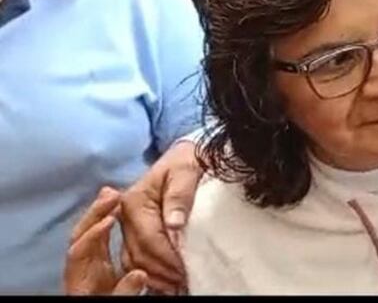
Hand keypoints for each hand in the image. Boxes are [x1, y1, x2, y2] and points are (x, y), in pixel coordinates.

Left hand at [65, 187, 147, 294]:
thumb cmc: (105, 302)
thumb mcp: (116, 301)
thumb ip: (125, 291)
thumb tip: (140, 273)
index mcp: (82, 280)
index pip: (80, 250)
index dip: (93, 233)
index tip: (109, 219)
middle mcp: (81, 270)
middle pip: (80, 236)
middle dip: (93, 213)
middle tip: (111, 192)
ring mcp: (89, 266)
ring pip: (88, 235)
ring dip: (99, 213)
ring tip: (114, 193)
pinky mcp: (99, 265)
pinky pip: (99, 240)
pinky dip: (106, 223)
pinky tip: (118, 211)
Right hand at [119, 139, 201, 293]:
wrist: (185, 156)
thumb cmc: (188, 162)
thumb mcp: (187, 171)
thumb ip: (181, 196)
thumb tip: (175, 225)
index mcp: (134, 200)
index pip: (148, 238)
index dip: (167, 256)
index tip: (186, 268)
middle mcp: (125, 215)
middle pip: (138, 253)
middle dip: (162, 270)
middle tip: (184, 281)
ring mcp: (127, 225)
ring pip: (133, 260)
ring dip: (154, 276)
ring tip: (177, 284)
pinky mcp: (134, 232)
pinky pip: (136, 258)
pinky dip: (149, 272)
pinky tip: (166, 281)